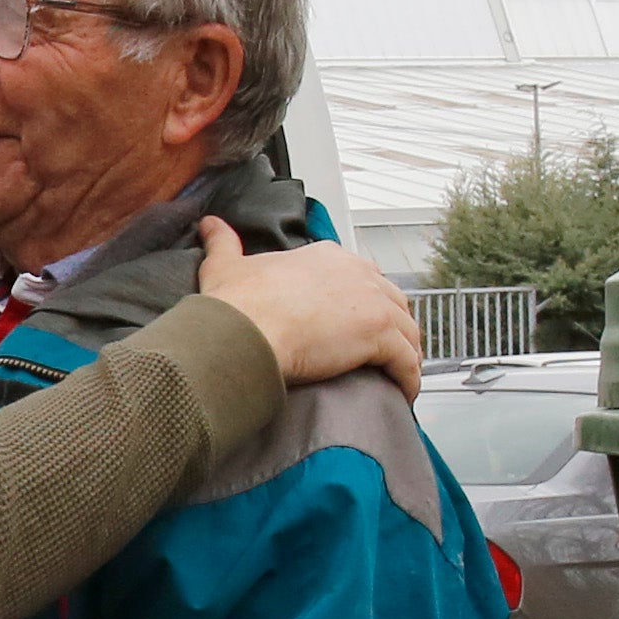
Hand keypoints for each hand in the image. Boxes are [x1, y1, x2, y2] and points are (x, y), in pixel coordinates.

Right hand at [196, 219, 423, 397]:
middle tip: (384, 352)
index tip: (358, 323)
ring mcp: (372, 303)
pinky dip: (409, 379)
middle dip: (392, 326)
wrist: (245, 332)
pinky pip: (407, 361)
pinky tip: (403, 393)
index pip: (361, 277)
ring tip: (398, 376)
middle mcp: (357, 273)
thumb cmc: (237, 304)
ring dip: (406, 354)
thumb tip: (210, 224)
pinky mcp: (379, 336)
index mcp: (327, 258)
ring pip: (407, 330)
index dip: (363, 302)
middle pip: (392, 301)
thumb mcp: (226, 265)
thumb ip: (222, 242)